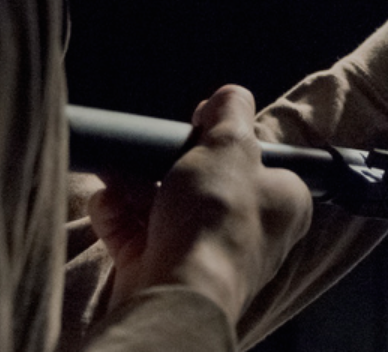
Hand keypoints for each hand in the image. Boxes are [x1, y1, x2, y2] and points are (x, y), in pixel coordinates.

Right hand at [86, 85, 312, 325]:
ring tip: (117, 171)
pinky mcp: (163, 269)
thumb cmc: (217, 221)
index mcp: (282, 202)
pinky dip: (117, 216)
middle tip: (156, 149)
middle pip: (204, 180)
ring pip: (164, 206)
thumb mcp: (232, 145)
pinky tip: (105, 200)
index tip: (202, 122)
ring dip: (134, 185)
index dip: (229, 136)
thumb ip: (232, 112)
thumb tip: (229, 96)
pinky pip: (136, 234)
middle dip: (168, 161)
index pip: (261, 159)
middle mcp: (247, 231)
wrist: (177, 292)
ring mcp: (203, 253)